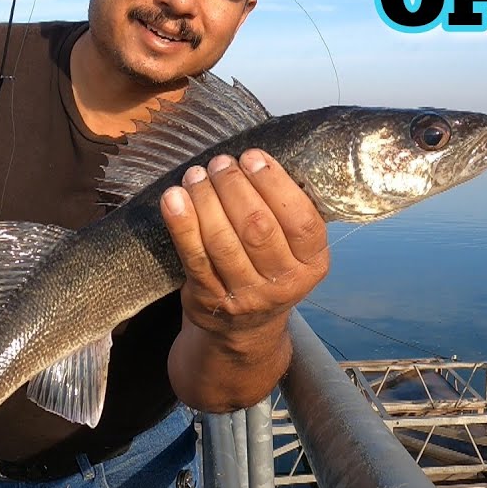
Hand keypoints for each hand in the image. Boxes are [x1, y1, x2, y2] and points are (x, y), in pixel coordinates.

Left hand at [161, 149, 329, 347]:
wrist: (244, 330)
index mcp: (312, 264)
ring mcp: (245, 295)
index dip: (275, 184)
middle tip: (220, 163)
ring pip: (223, 241)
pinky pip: (194, 257)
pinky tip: (174, 198)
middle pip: (257, 227)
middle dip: (234, 186)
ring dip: (206, 200)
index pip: (301, 221)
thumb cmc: (269, 270)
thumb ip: (286, 212)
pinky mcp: (210, 299)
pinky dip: (182, 224)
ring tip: (197, 174)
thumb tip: (257, 159)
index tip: (253, 157)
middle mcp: (283, 283)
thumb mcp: (295, 250)